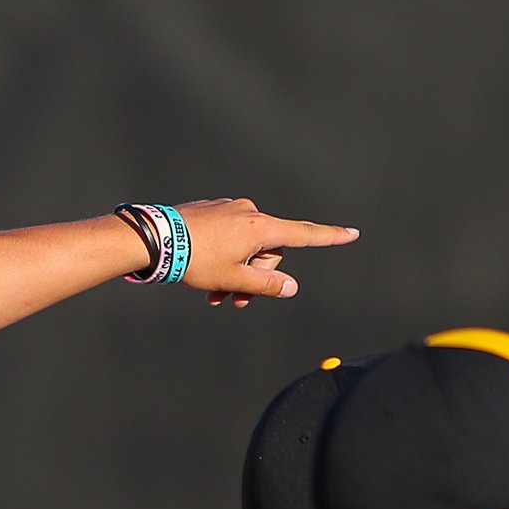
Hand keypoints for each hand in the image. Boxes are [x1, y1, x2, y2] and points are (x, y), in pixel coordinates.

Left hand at [172, 198, 358, 307]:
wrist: (155, 238)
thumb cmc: (195, 260)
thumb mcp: (234, 279)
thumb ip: (266, 285)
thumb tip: (290, 287)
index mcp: (260, 227)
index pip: (304, 234)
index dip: (330, 237)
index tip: (352, 233)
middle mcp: (249, 212)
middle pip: (269, 250)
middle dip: (256, 276)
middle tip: (235, 299)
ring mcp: (229, 209)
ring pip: (246, 247)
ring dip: (237, 272)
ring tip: (215, 295)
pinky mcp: (212, 210)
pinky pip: (228, 237)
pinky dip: (223, 258)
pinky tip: (204, 274)